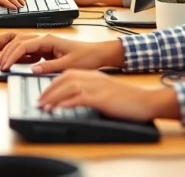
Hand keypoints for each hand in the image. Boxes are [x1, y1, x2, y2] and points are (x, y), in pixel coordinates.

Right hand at [0, 34, 123, 73]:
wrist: (97, 54)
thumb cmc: (86, 57)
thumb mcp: (68, 65)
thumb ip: (49, 67)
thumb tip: (33, 69)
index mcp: (49, 40)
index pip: (24, 45)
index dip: (12, 56)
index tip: (5, 66)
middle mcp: (44, 39)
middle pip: (18, 42)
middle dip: (6, 53)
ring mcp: (44, 44)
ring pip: (20, 44)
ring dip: (10, 53)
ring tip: (1, 64)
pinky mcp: (45, 50)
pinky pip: (27, 50)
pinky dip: (17, 56)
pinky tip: (13, 63)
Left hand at [38, 70, 179, 122]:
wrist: (146, 101)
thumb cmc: (128, 100)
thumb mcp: (106, 92)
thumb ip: (91, 92)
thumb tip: (75, 99)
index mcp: (94, 76)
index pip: (67, 75)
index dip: (53, 84)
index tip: (44, 94)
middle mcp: (94, 78)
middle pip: (64, 79)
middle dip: (48, 90)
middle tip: (38, 101)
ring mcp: (97, 87)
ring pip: (68, 87)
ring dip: (53, 97)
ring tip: (43, 106)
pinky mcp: (101, 98)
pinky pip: (79, 98)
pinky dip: (66, 103)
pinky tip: (58, 108)